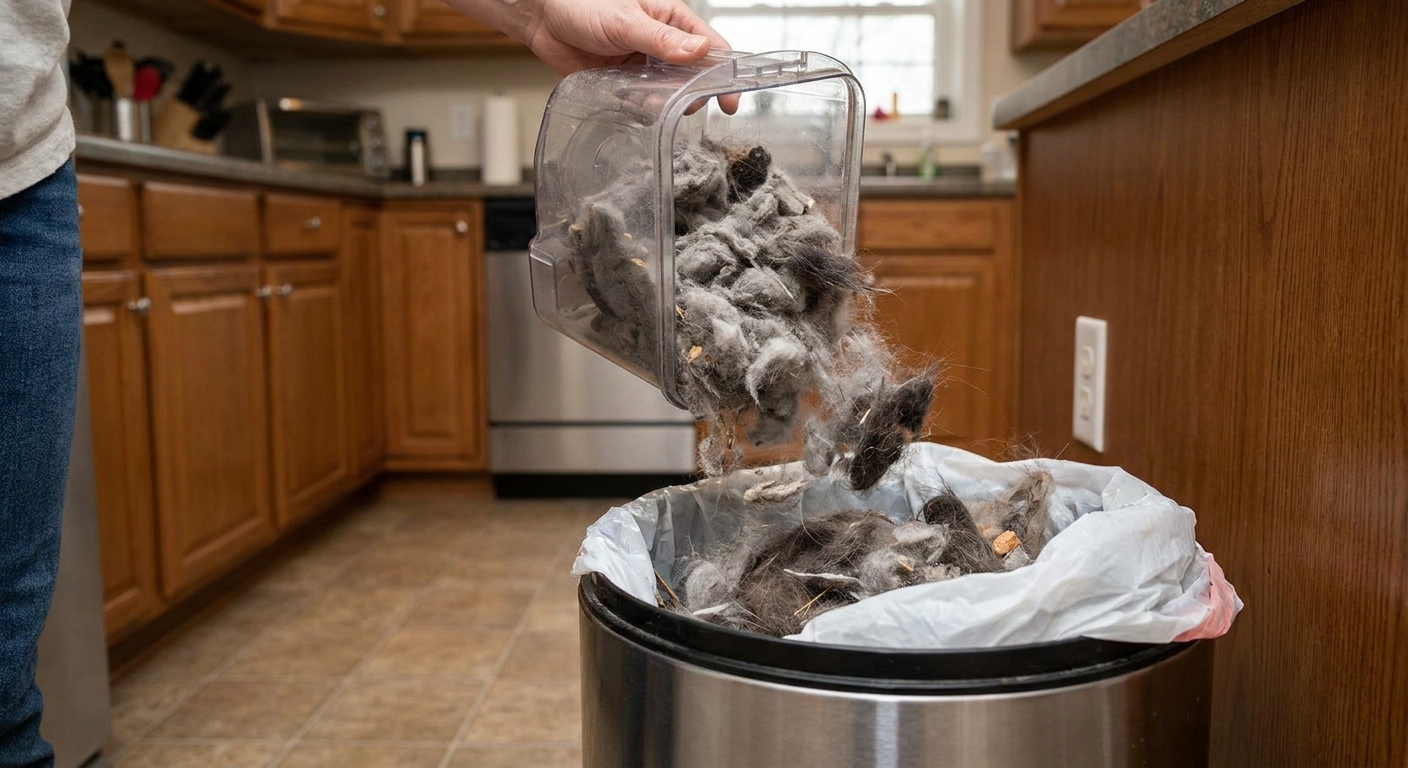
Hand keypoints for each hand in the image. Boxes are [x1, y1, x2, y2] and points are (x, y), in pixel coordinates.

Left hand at [449, 0, 738, 110]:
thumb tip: (699, 52)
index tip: (727, 101)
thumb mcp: (625, 20)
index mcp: (673, 20)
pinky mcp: (626, 81)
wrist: (543, 17)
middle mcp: (663, 44)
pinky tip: (627, 100)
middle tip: (676, 103)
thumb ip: (661, 40)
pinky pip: (643, 102)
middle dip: (688, 95)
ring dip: (661, 103)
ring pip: (669, 94)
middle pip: (693, 78)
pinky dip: (639, 107)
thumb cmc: (583, 4)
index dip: (723, 75)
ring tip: (642, 98)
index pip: (711, 49)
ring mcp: (645, 64)